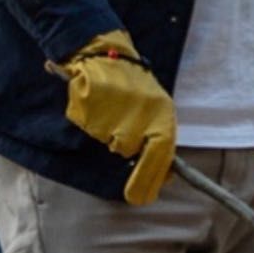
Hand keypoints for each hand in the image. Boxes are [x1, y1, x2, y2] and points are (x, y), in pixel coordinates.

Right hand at [55, 30, 175, 204]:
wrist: (105, 53)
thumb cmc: (136, 89)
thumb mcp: (157, 112)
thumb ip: (160, 142)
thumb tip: (164, 178)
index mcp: (162, 117)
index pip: (160, 157)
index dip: (149, 180)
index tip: (141, 199)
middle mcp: (139, 115)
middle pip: (127, 150)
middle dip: (123, 149)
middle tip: (122, 140)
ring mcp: (113, 110)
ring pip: (108, 141)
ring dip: (108, 132)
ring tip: (112, 109)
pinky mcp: (89, 105)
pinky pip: (89, 127)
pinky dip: (91, 120)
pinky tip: (98, 103)